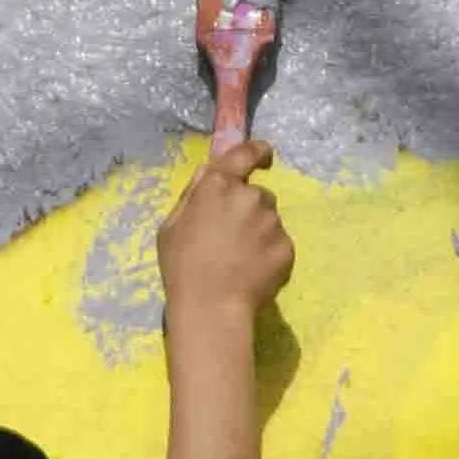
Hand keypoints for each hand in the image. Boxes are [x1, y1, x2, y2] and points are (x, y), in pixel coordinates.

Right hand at [162, 140, 288, 346]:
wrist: (211, 307)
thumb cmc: (181, 266)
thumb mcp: (171, 226)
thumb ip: (192, 194)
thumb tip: (208, 172)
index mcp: (218, 185)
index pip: (245, 153)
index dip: (257, 151)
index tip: (263, 156)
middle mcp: (250, 196)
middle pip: (257, 194)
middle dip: (247, 209)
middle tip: (230, 238)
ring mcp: (272, 222)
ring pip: (269, 220)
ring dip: (258, 232)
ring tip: (239, 259)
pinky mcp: (287, 247)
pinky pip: (278, 244)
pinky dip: (268, 254)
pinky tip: (251, 272)